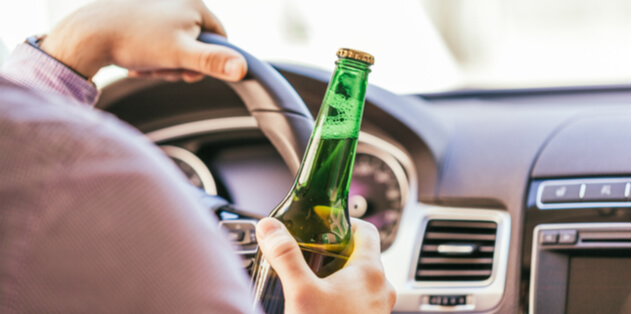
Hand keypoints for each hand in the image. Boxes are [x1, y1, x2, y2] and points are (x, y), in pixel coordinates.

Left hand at [39, 0, 246, 81]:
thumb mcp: (180, 55)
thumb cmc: (134, 41)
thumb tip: (243, 68)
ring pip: (176, 47)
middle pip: (196, 44)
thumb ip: (213, 62)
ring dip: (165, 64)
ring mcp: (159, 7)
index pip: (220, 38)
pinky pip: (158, 43)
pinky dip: (150, 57)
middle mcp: (178, 0)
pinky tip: (136, 62)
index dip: (208, 61)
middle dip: (181, 64)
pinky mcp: (142, 16)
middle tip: (163, 68)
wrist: (88, 36)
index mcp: (194, 4)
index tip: (188, 70)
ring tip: (146, 64)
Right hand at [256, 217, 396, 313]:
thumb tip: (270, 227)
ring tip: (311, 279)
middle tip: (310, 252)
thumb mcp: (300, 292)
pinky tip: (320, 305)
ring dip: (338, 274)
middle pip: (360, 254)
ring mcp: (378, 308)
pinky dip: (342, 295)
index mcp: (370, 270)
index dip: (344, 221)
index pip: (366, 229)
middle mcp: (381, 287)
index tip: (323, 223)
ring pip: (360, 279)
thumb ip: (285, 256)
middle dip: (334, 250)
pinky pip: (359, 300)